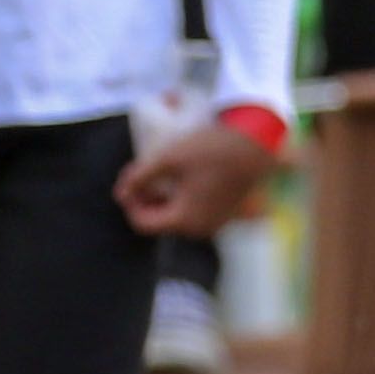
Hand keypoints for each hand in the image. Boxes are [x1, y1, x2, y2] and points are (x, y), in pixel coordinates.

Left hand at [114, 119, 276, 239]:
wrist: (255, 144)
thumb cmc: (210, 150)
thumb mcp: (168, 158)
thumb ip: (140, 177)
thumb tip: (119, 193)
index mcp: (184, 221)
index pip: (142, 223)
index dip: (129, 202)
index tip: (128, 179)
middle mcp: (200, 229)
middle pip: (160, 222)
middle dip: (145, 199)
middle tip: (141, 173)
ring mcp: (215, 223)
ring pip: (177, 216)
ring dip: (163, 198)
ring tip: (160, 172)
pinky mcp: (225, 214)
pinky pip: (195, 212)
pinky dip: (182, 197)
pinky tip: (182, 176)